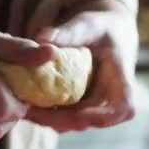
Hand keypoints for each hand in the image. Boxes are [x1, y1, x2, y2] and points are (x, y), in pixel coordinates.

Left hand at [26, 0, 138, 131]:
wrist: (105, 32)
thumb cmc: (100, 26)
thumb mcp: (88, 24)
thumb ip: (69, 31)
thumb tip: (41, 37)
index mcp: (121, 79)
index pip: (123, 108)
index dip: (102, 116)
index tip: (78, 115)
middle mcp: (110, 98)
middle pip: (91, 122)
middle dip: (61, 120)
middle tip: (32, 112)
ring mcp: (94, 106)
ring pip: (74, 123)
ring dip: (49, 120)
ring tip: (24, 109)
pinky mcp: (79, 107)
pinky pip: (63, 117)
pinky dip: (45, 114)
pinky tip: (24, 105)